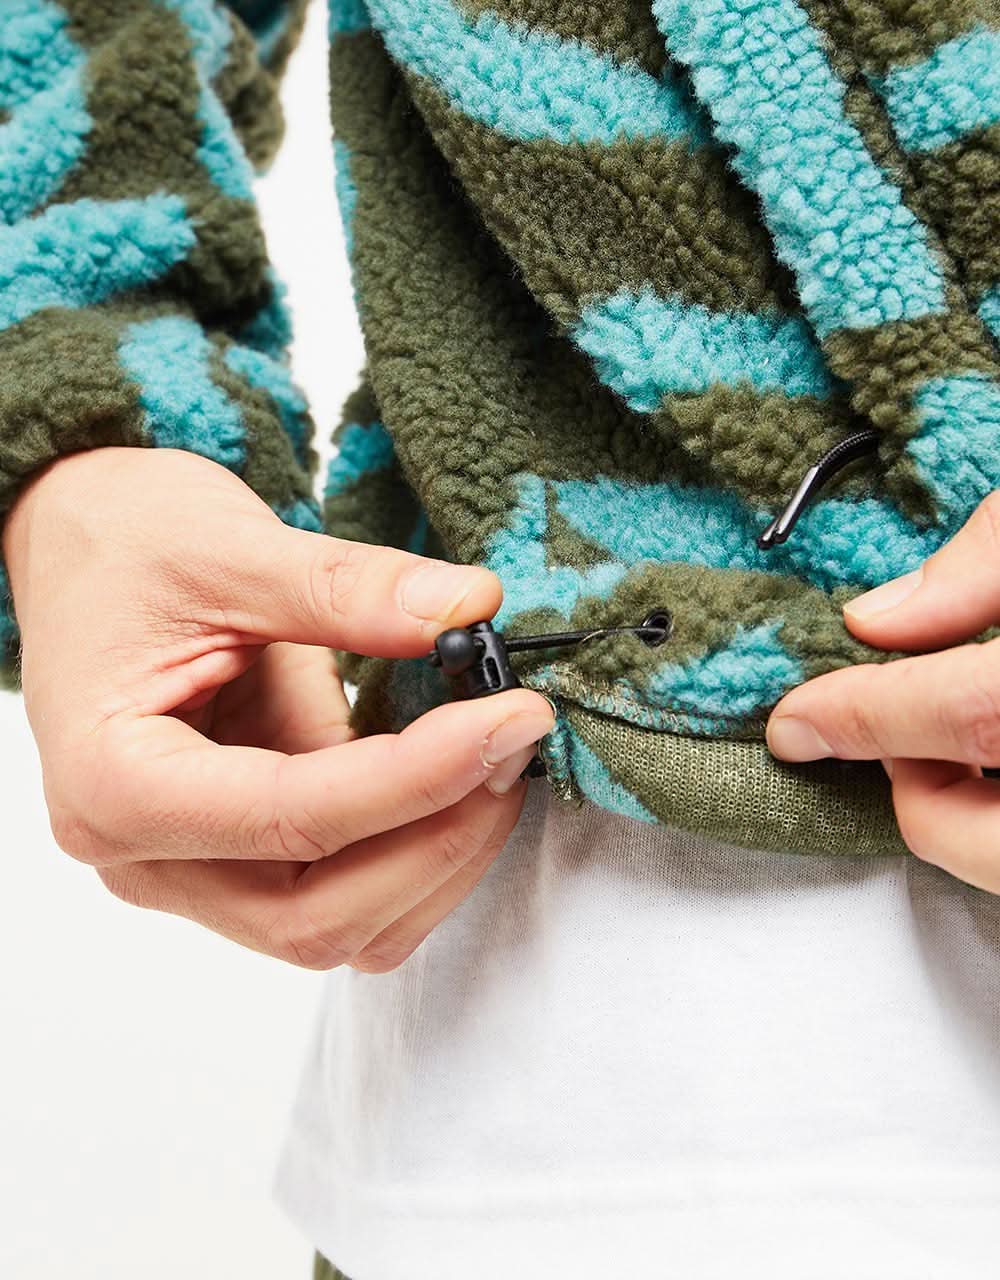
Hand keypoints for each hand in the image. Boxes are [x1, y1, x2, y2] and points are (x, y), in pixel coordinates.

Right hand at [4, 448, 553, 968]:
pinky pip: (344, 899)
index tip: (510, 717)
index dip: (419, 777)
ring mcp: (192, 871)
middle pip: (316, 913)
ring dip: (438, 862)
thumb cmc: (125, 543)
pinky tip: (459, 783)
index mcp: (116, 784)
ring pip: (338, 930)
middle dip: (439, 838)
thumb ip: (349, 588)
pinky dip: (415, 859)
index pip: (291, 819)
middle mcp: (146, 857)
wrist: (83, 546)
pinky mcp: (239, 860)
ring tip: (497, 759)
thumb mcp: (231, 546)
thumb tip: (468, 611)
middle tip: (514, 739)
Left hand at [767, 493, 999, 889]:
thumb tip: (875, 620)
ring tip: (960, 743)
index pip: (968, 713)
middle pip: (978, 840)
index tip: (795, 722)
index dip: (868, 715)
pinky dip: (984, 818)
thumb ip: (985, 563)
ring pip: (993, 863)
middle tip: (908, 739)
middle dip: (919, 800)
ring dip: (960, 814)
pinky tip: (988, 760)